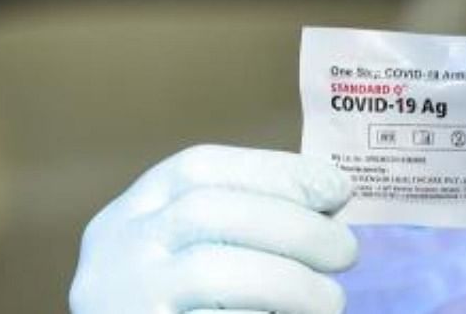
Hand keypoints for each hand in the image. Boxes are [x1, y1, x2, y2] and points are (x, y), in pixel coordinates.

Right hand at [69, 145, 357, 313]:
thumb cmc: (184, 297)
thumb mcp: (194, 245)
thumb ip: (245, 218)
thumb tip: (330, 198)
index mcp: (135, 210)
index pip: (198, 167)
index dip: (276, 171)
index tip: (339, 188)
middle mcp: (118, 248)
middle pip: (208, 211)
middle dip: (293, 225)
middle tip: (347, 252)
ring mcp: (124, 297)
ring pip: (211, 270)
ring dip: (290, 280)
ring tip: (331, 299)